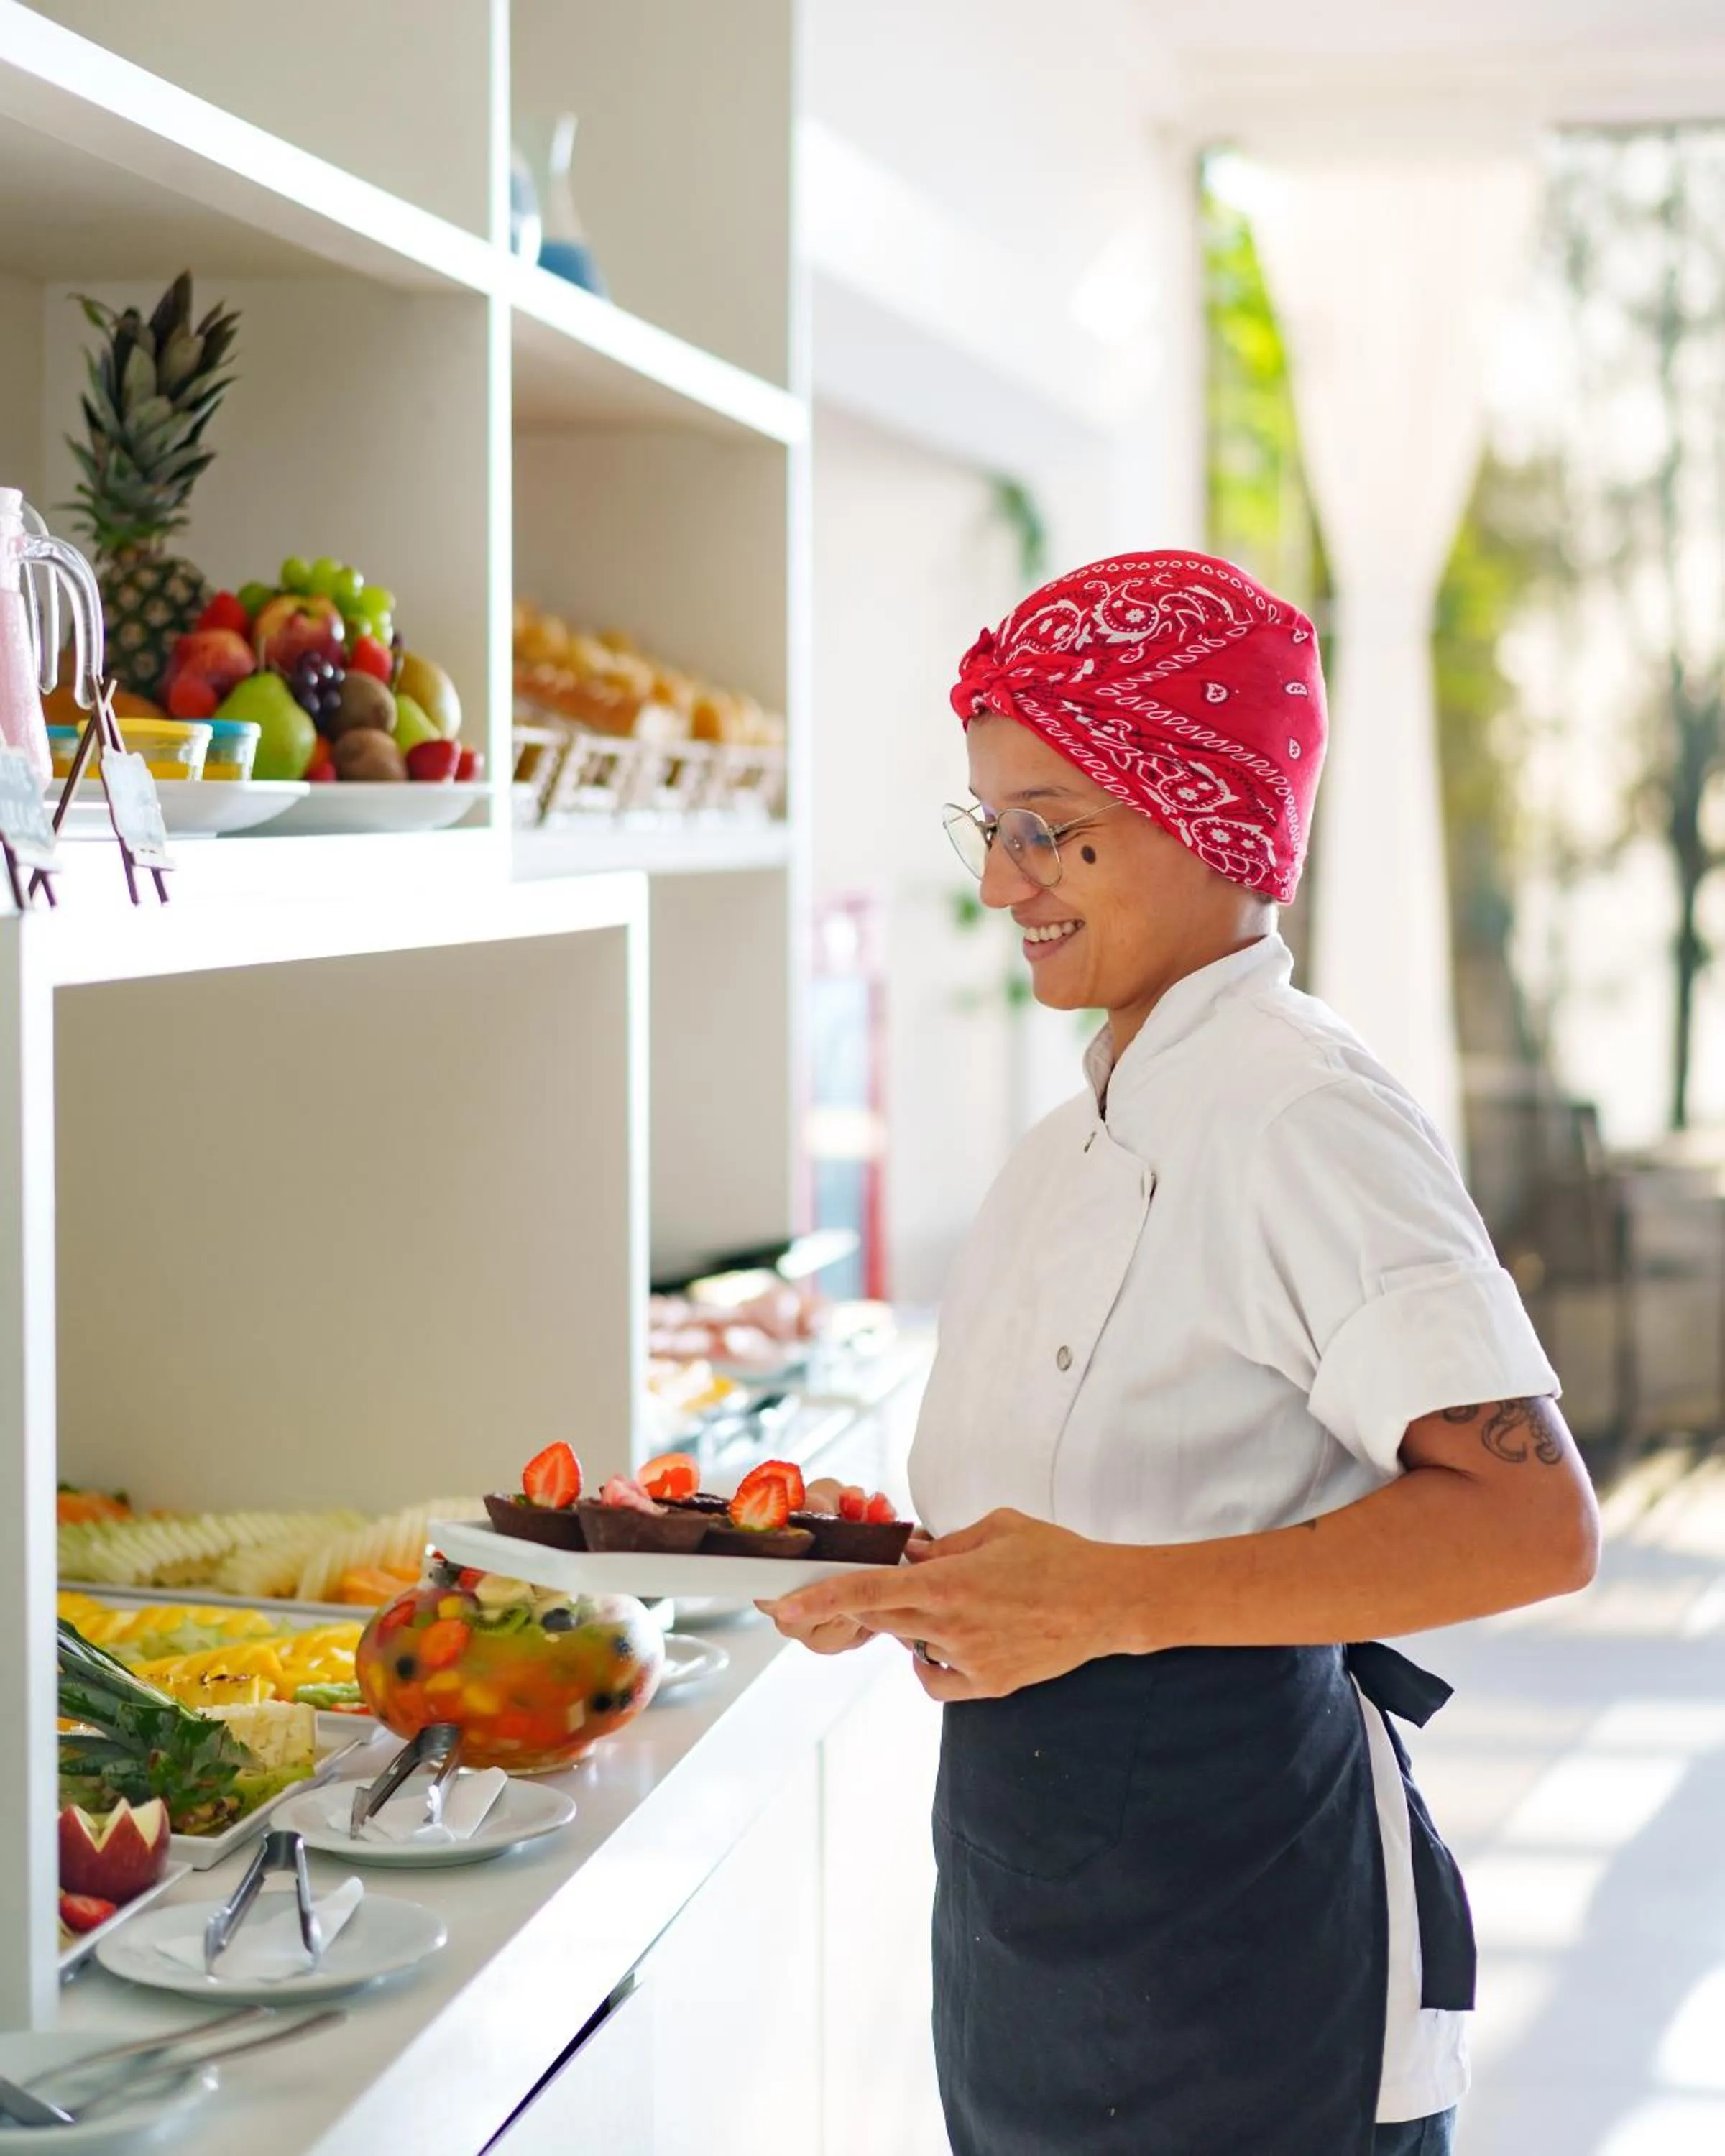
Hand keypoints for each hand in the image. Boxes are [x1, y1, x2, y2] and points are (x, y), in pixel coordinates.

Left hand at [759, 1508, 1127, 1700]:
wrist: (1108, 1603)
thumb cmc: (1057, 1556)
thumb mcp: (997, 1527)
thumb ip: (946, 1544)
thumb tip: (912, 1557)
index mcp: (950, 1583)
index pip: (871, 1593)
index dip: (822, 1601)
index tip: (784, 1610)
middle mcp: (952, 1626)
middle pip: (881, 1621)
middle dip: (858, 1608)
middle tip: (858, 1592)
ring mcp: (969, 1661)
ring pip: (911, 1645)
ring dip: (915, 1624)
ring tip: (960, 1602)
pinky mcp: (988, 1685)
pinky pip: (936, 1677)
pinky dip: (934, 1659)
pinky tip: (959, 1638)